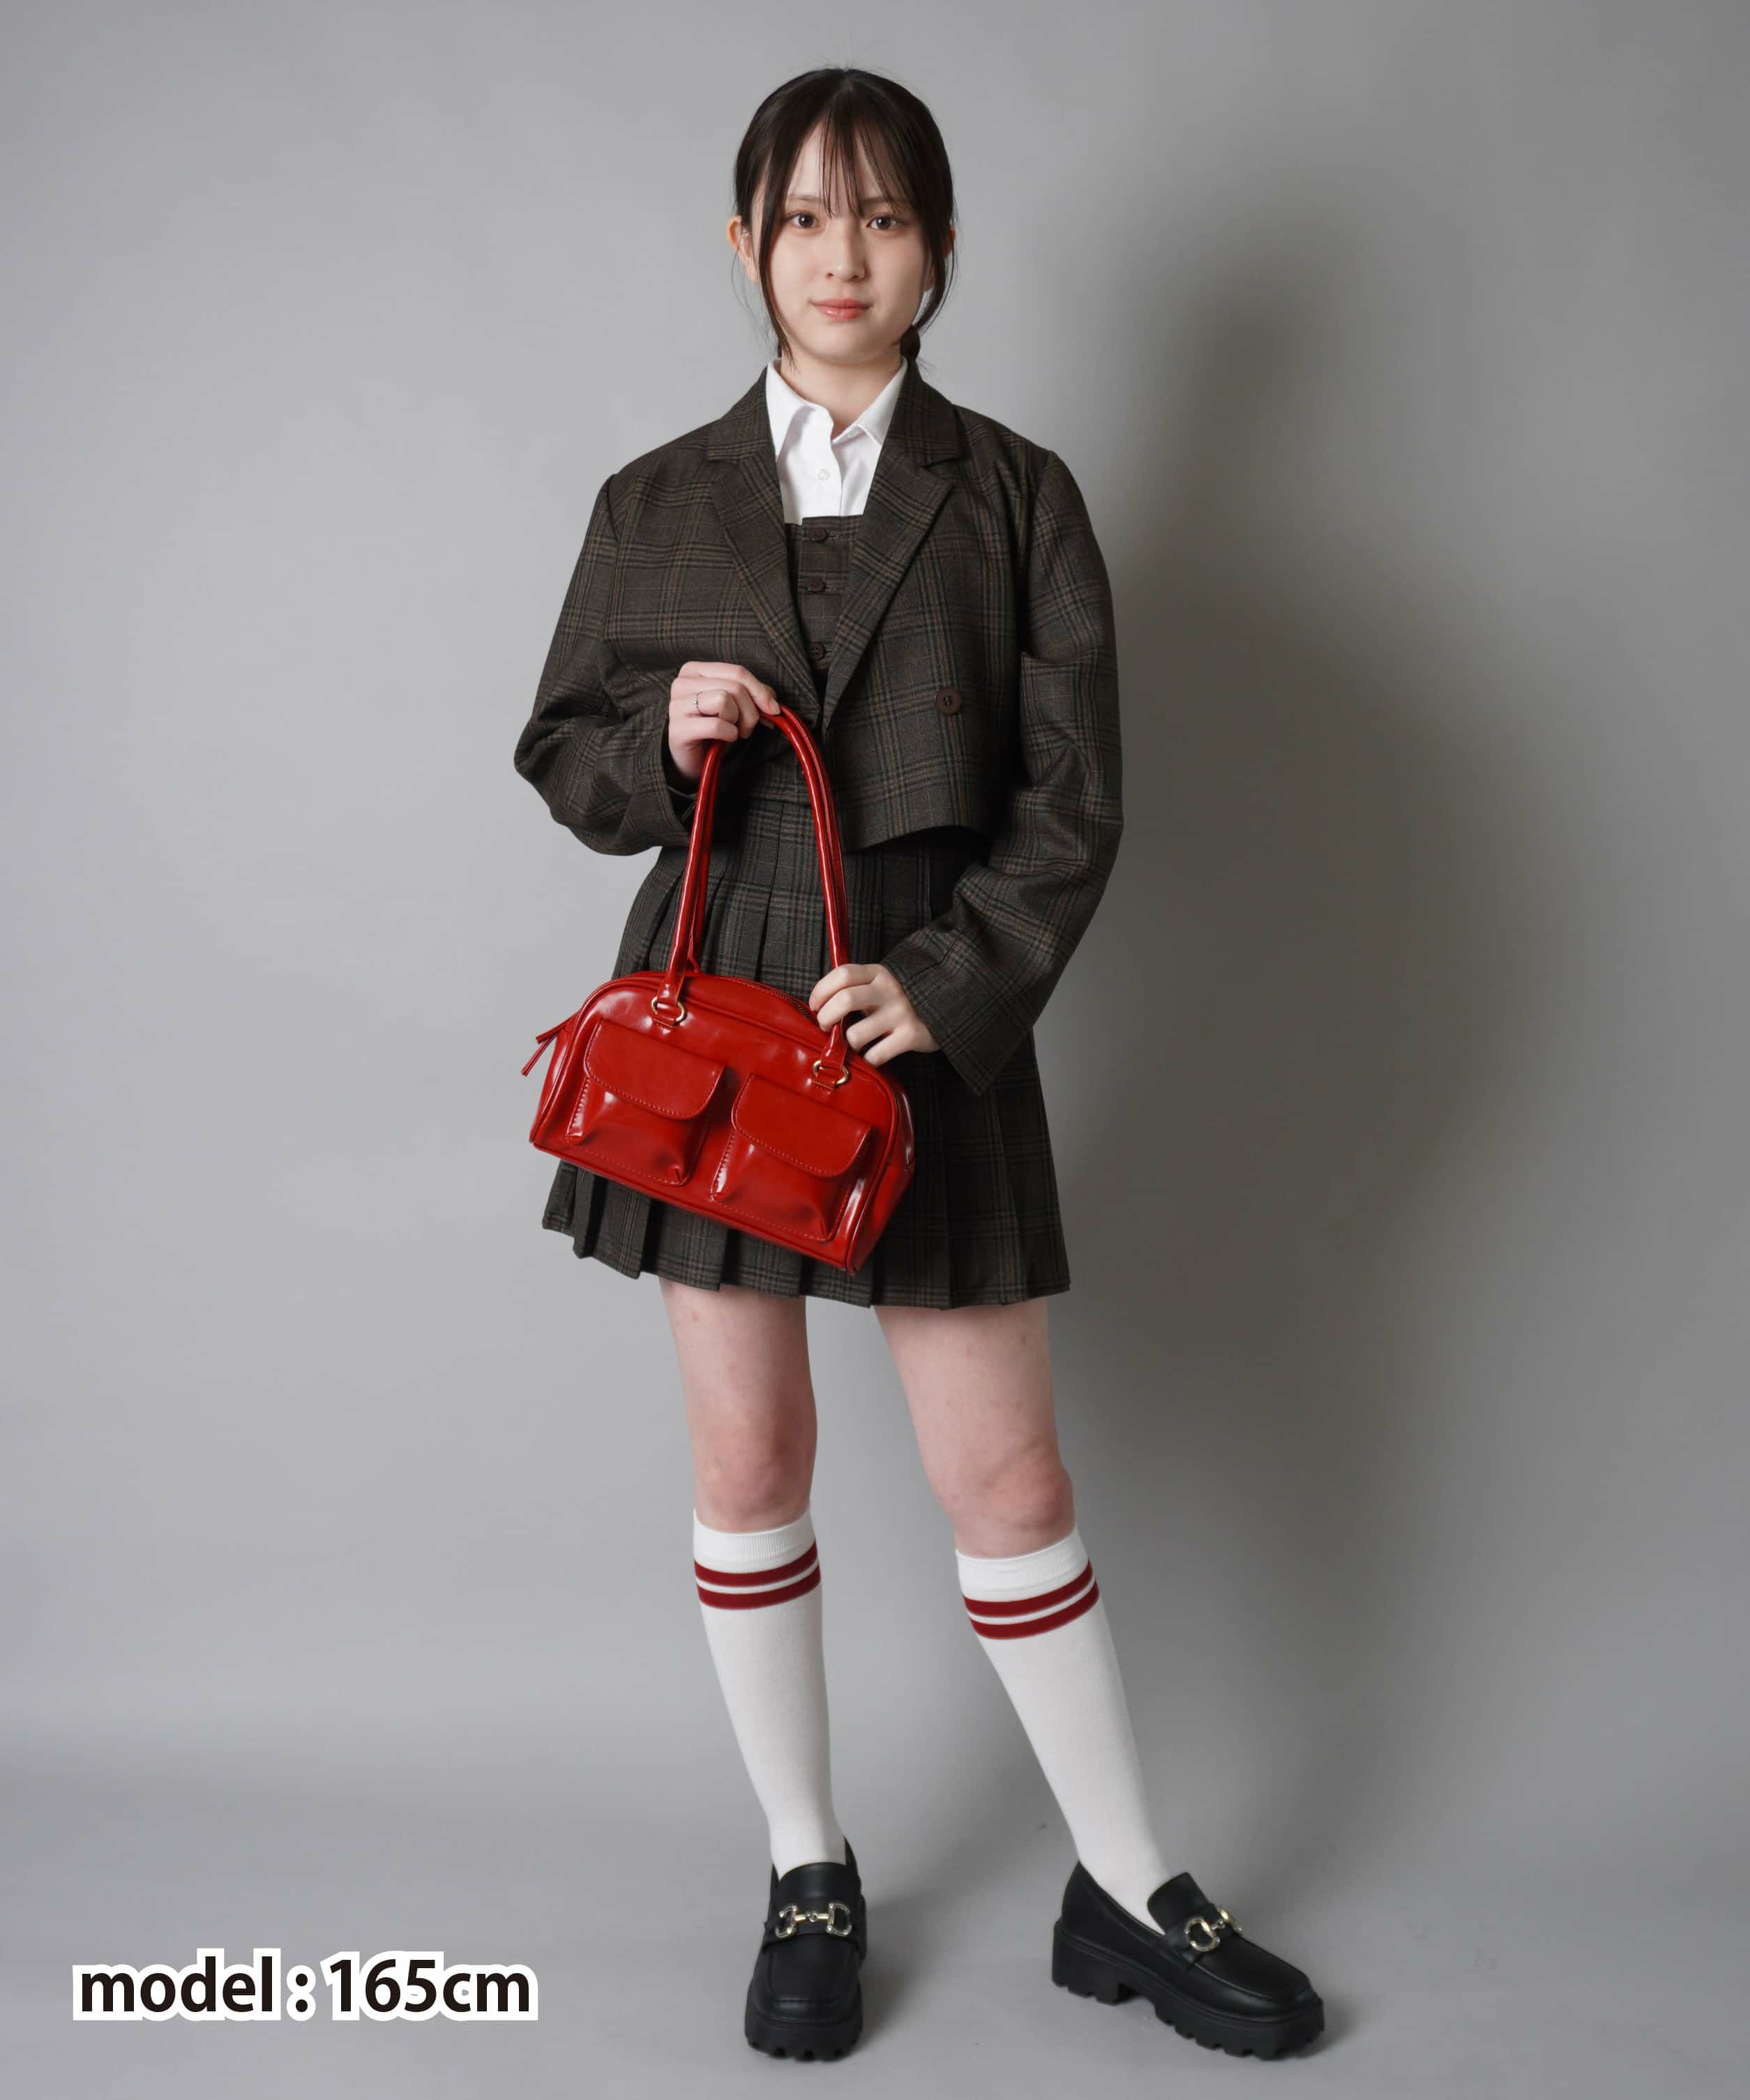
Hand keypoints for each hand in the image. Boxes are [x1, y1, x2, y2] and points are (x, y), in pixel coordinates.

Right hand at [667, 662, 779, 781]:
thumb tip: (772, 700)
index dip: (760, 691)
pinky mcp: (678, 729)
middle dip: (750, 711)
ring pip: (724, 700)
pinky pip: (716, 725)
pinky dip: (728, 734)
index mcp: (695, 670)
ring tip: (733, 731)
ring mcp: (676, 705)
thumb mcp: (736, 705)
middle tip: (747, 728)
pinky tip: (724, 739)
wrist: (694, 759)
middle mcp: (682, 683)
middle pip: (734, 686)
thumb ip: (753, 695)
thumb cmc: (715, 728)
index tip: (772, 709)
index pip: (737, 672)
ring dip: (737, 722)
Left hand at [807, 962, 938, 1068]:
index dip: (821, 991)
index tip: (815, 1006)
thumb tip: (820, 1007)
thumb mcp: (881, 984)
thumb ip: (856, 988)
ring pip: (856, 1035)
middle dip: (826, 1018)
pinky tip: (873, 1054)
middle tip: (826, 1027)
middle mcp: (889, 990)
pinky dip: (868, 1059)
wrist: (947, 1007)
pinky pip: (875, 1055)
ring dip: (849, 1044)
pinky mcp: (911, 1036)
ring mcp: (901, 1013)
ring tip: (856, 1042)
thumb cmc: (901, 999)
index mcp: (878, 973)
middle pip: (844, 1000)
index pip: (842, 974)